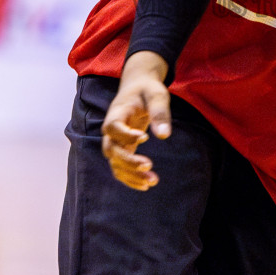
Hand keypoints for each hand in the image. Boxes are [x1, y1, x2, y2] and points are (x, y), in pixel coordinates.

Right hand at [101, 51, 171, 190]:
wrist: (138, 88)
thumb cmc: (147, 90)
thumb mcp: (157, 95)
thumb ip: (159, 112)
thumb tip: (164, 136)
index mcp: (117, 112)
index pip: (113, 127)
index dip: (125, 135)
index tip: (145, 137)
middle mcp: (111, 129)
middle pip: (111, 150)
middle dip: (128, 161)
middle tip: (149, 166)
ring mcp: (115, 141)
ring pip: (115, 163)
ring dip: (131, 175)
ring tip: (152, 182)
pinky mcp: (122, 148)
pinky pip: (120, 167)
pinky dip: (130, 178)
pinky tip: (146, 185)